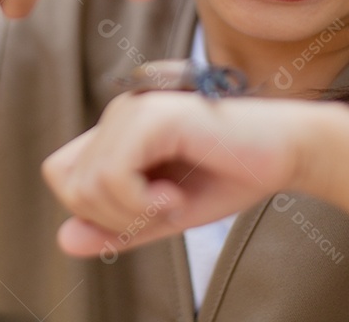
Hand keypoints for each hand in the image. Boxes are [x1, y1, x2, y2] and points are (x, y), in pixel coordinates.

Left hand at [42, 92, 326, 256]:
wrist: (287, 153)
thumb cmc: (229, 176)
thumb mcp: (163, 216)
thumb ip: (115, 228)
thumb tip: (63, 240)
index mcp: (117, 131)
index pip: (61, 173)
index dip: (88, 208)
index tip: (138, 215)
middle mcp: (118, 113)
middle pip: (69, 184)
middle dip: (111, 218)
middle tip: (161, 212)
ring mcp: (134, 109)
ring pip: (88, 183)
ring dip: (132, 212)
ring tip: (173, 202)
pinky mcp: (153, 115)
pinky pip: (113, 175)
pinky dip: (141, 202)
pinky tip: (176, 197)